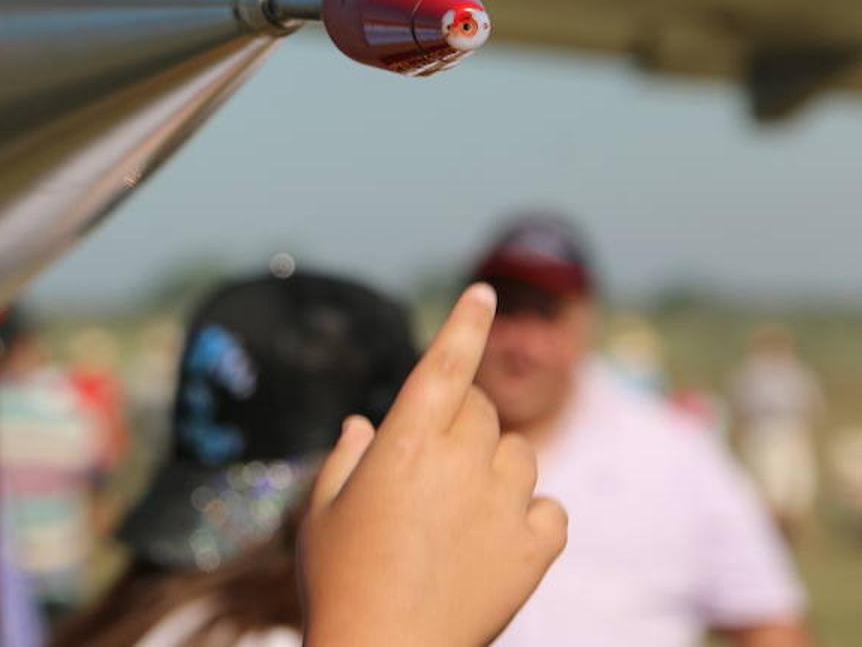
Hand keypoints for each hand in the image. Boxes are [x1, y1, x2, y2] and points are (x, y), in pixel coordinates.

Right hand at [298, 284, 566, 646]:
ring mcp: (502, 506)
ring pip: (521, 453)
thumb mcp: (322, 514)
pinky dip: (531, 515)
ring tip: (463, 509)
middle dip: (463, 420)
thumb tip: (365, 424)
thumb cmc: (340, 583)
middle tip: (434, 464)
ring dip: (497, 465)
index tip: (483, 290)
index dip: (464, 322)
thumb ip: (346, 458)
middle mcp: (459, 464)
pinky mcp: (533, 551)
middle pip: (482, 409)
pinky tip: (500, 539)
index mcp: (404, 445)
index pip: (444, 363)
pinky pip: (551, 510)